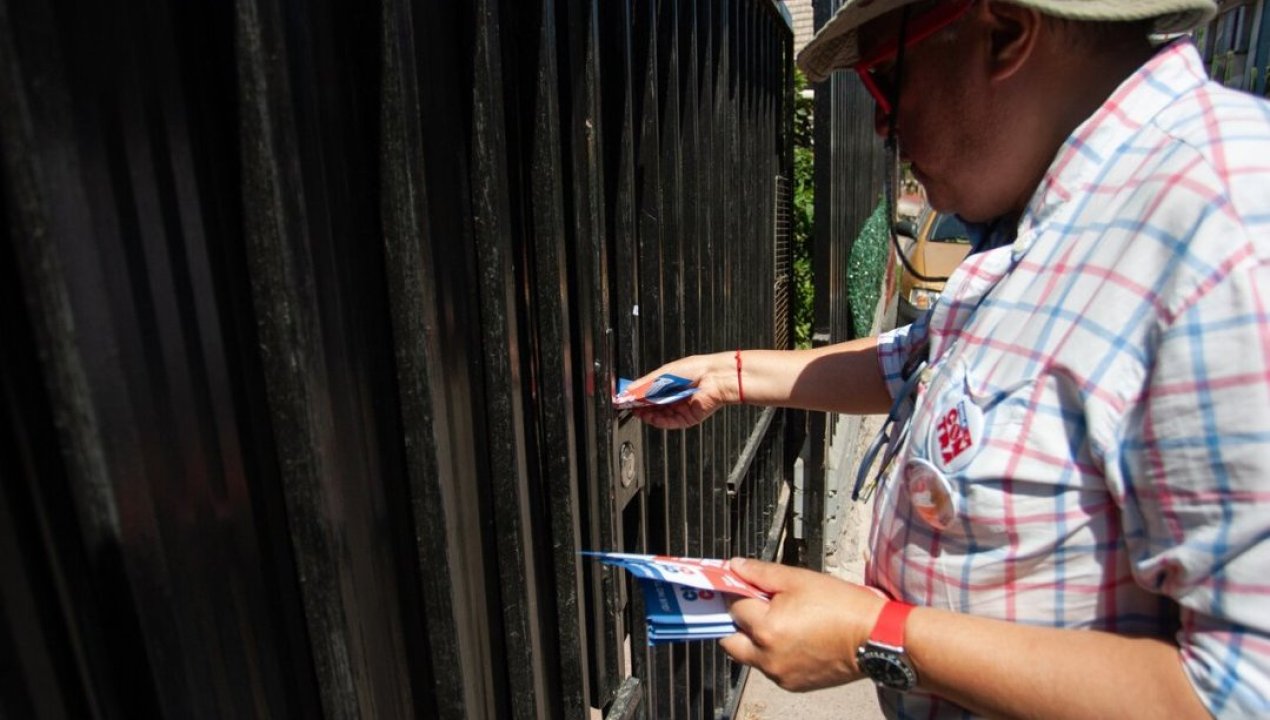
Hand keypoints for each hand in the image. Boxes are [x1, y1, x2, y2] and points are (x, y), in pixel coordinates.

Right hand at [628, 353, 734, 429]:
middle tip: (628, 405)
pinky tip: (650, 417)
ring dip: (648, 414)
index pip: (649, 393)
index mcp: (669, 384)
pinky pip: (670, 423)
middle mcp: (674, 397)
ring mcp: (680, 408)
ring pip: (660, 415)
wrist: (714, 377)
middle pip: (653, 405)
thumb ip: (645, 384)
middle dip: (640, 406)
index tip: (625, 398)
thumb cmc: (695, 369)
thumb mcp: (664, 373)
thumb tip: (629, 390)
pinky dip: (659, 421)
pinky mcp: (687, 418)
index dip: (637, 396)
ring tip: (637, 411)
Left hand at [720, 558, 886, 691]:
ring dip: (754, 639)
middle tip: (750, 606)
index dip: (737, 592)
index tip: (741, 585)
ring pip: (749, 656)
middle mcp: (768, 657)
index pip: (732, 607)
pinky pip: (769, 668)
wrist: (874, 637)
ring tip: (778, 620)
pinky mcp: (793, 684)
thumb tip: (735, 566)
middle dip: (735, 622)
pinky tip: (792, 637)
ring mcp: (780, 674)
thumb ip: (761, 573)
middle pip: (730, 640)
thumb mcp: (799, 579)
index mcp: (767, 628)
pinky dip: (772, 654)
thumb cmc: (842, 606)